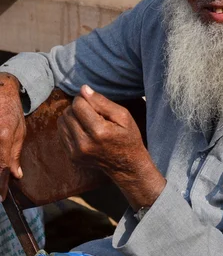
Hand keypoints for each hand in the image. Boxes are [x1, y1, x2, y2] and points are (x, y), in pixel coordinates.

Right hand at [0, 73, 25, 199]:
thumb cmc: (11, 111)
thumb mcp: (20, 132)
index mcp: (4, 137)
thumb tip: (16, 175)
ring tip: (1, 181)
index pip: (1, 166)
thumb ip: (15, 154)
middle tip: (0, 193)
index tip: (1, 198)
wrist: (1, 90)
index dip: (0, 185)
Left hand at [58, 85, 165, 209]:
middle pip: (68, 113)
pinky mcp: (72, 157)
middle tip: (91, 112)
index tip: (93, 102)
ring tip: (86, 120)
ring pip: (61, 122)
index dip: (84, 99)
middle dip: (77, 108)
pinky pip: (61, 134)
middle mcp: (84, 143)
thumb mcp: (123, 116)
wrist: (127, 166)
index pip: (78, 105)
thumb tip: (83, 89)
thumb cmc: (128, 138)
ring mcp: (76, 152)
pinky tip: (82, 130)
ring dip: (71, 117)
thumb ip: (102, 102)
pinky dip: (69, 128)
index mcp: (99, 132)